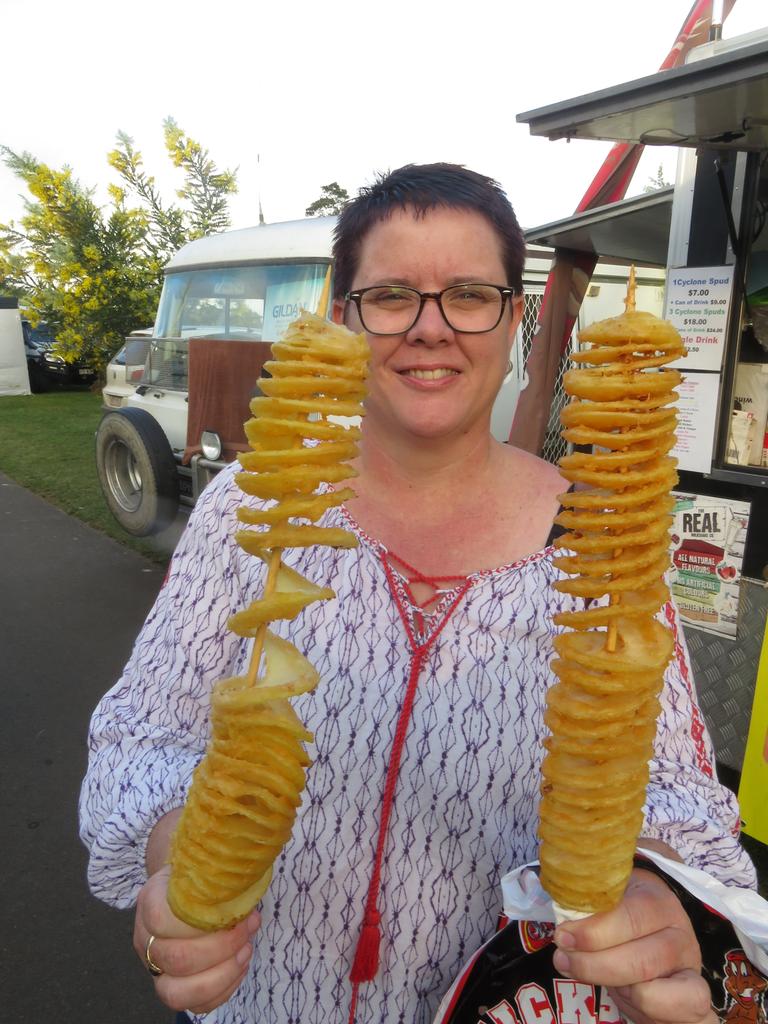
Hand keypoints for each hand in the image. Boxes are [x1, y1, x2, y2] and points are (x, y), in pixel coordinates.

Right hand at [133, 865, 260, 1014]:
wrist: (183, 886)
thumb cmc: (199, 876)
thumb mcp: (202, 864)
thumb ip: (215, 876)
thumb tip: (247, 882)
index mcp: (150, 903)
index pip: (162, 920)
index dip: (205, 922)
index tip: (241, 912)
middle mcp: (145, 939)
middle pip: (176, 959)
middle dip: (222, 949)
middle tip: (249, 928)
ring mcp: (155, 968)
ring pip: (177, 993)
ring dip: (222, 975)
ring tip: (246, 951)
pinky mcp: (171, 987)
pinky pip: (194, 1005)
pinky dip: (223, 991)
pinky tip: (240, 966)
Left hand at [552, 869, 714, 1023]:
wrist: (652, 937)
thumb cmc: (621, 919)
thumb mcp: (608, 904)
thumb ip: (590, 911)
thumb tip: (563, 931)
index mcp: (659, 902)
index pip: (632, 916)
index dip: (594, 931)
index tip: (563, 937)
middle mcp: (681, 936)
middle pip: (642, 960)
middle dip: (595, 965)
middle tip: (564, 960)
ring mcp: (691, 971)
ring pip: (655, 992)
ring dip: (615, 988)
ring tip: (591, 976)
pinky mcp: (694, 1002)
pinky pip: (688, 1016)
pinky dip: (647, 1013)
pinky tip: (622, 998)